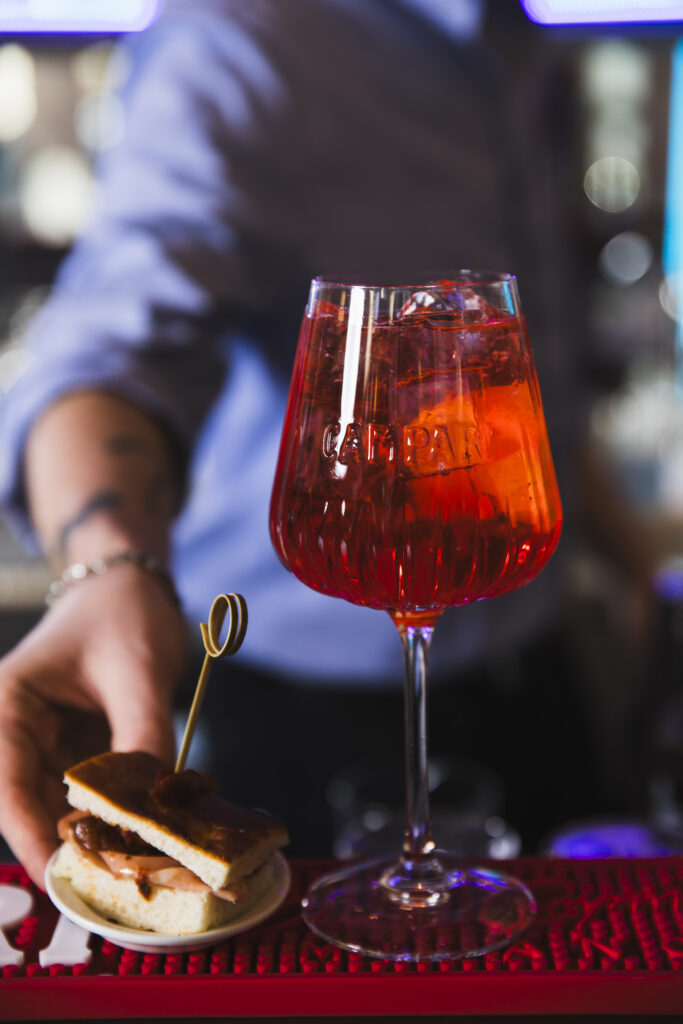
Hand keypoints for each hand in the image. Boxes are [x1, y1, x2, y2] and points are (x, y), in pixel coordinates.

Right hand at [0, 565, 187, 886]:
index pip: (6, 784)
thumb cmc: (124, 614)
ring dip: (90, 834)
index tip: (60, 875)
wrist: (132, 590)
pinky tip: (139, 832)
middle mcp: (14, 731)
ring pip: (57, 808)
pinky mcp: (73, 753)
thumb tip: (153, 805)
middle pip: (27, 805)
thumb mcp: (136, 670)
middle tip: (111, 877)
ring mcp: (44, 745)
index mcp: (6, 705)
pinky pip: (85, 796)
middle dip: (65, 843)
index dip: (30, 836)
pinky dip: (109, 814)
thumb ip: (141, 734)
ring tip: (130, 861)